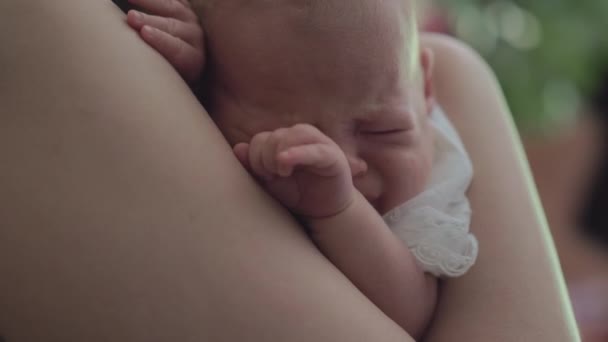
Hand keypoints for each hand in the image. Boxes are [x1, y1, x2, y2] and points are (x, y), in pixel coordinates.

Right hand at [126, 0, 203, 83]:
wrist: (183, 62)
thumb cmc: (171, 78)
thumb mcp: (170, 83)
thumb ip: (161, 78)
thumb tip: (139, 84)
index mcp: (193, 60)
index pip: (179, 51)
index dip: (162, 41)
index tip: (144, 33)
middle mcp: (195, 38)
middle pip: (173, 27)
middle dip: (151, 21)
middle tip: (131, 18)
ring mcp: (190, 19)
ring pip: (171, 8)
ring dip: (149, 2)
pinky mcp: (183, 7)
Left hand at [233, 124, 354, 219]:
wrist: (325, 212)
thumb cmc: (297, 195)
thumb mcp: (270, 182)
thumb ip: (253, 166)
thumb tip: (238, 148)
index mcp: (285, 140)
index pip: (262, 139)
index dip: (255, 157)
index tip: (263, 176)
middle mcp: (301, 137)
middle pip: (275, 136)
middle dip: (266, 158)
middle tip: (272, 176)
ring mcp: (319, 144)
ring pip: (293, 135)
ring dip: (280, 153)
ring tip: (282, 174)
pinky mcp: (333, 156)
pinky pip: (315, 150)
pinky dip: (299, 153)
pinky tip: (285, 162)